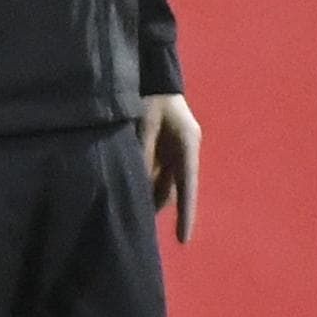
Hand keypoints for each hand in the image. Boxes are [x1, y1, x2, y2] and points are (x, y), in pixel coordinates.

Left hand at [140, 93, 200, 242]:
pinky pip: (158, 173)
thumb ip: (143, 154)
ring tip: (128, 206)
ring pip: (165, 183)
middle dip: (156, 204)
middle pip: (174, 189)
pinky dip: (146, 181)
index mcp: (187, 146)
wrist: (155, 77)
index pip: (188, 187)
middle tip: (136, 222)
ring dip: (149, 193)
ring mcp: (176, 152)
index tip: (184, 240)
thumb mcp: (144, 126)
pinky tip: (130, 187)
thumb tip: (140, 182)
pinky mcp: (167, 150)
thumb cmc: (151, 98)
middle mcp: (186, 152)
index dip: (187, 215)